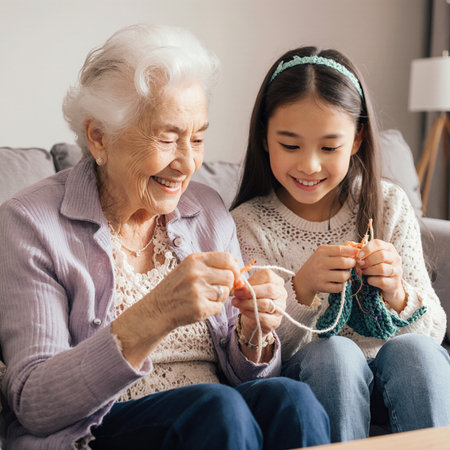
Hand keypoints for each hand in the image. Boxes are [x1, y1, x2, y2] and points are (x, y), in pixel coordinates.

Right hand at [112, 252, 239, 367]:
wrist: (156, 310)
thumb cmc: (175, 288)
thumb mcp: (189, 269)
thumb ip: (211, 266)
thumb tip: (238, 270)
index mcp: (195, 260)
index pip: (227, 258)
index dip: (234, 268)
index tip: (233, 275)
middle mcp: (197, 273)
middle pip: (230, 277)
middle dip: (227, 285)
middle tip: (215, 290)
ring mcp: (198, 290)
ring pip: (225, 293)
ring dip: (218, 298)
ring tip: (203, 298)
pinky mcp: (200, 307)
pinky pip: (219, 307)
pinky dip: (213, 309)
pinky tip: (200, 307)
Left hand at [231, 268, 286, 337]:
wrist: (255, 317)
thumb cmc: (252, 297)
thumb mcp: (249, 287)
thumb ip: (245, 284)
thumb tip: (238, 282)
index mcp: (276, 281)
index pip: (267, 275)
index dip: (252, 279)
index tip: (238, 284)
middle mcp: (281, 293)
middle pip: (269, 290)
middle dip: (250, 291)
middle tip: (236, 294)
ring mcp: (280, 308)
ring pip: (265, 304)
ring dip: (247, 303)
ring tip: (236, 302)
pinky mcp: (275, 321)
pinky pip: (263, 317)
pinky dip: (250, 313)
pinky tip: (242, 310)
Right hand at [293, 245, 357, 304]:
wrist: (304, 280)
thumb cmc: (317, 265)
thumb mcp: (323, 254)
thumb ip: (338, 251)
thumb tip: (358, 251)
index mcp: (321, 252)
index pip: (341, 249)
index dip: (353, 252)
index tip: (358, 254)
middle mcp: (320, 262)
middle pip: (344, 262)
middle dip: (352, 264)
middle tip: (352, 265)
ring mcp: (320, 275)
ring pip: (343, 276)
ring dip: (347, 276)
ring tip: (345, 274)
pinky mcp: (322, 286)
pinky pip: (339, 287)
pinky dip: (342, 285)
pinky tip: (338, 282)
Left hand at [356, 239, 405, 311]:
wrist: (389, 285)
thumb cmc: (377, 268)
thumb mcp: (372, 258)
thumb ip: (365, 253)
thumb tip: (353, 253)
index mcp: (389, 248)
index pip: (378, 243)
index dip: (366, 249)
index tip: (358, 255)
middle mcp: (396, 258)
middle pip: (381, 255)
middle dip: (367, 260)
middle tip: (360, 265)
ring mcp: (397, 271)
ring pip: (381, 268)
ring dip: (369, 271)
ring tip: (364, 272)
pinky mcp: (395, 283)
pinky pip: (381, 281)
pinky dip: (372, 280)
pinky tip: (369, 280)